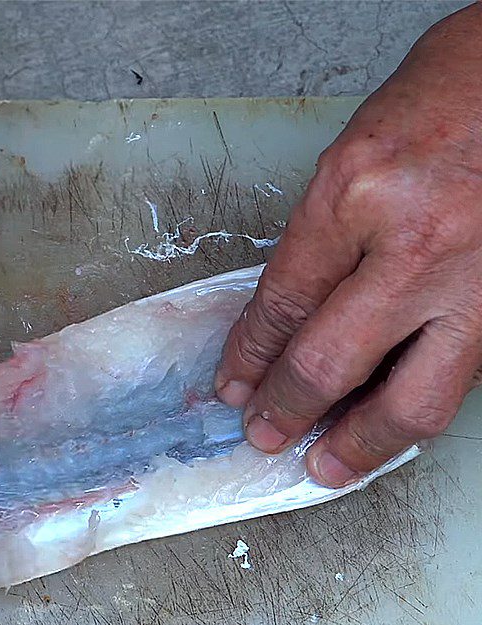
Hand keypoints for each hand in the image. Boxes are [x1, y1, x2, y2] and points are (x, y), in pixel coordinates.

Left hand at [214, 4, 481, 487]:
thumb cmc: (455, 90)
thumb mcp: (358, 153)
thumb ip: (323, 238)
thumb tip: (288, 315)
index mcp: (358, 191)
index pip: (281, 303)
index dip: (250, 355)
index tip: (235, 381)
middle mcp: (416, 244)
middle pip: (328, 363)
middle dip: (287, 410)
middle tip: (264, 433)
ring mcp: (475, 281)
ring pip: (410, 399)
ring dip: (360, 444)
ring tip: (327, 466)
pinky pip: (460, 381)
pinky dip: (416, 413)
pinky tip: (389, 425)